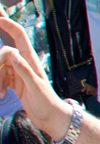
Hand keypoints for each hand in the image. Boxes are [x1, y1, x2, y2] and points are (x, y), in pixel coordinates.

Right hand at [0, 16, 62, 132]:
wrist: (51, 118)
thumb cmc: (47, 104)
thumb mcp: (36, 88)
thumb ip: (24, 71)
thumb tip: (13, 55)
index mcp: (30, 60)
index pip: (18, 36)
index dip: (8, 25)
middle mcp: (23, 63)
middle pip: (2, 53)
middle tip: (1, 87)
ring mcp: (17, 72)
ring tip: (1, 95)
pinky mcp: (13, 82)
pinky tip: (1, 96)